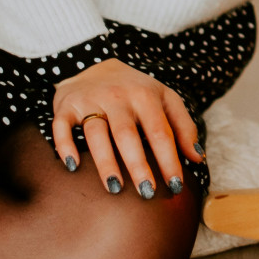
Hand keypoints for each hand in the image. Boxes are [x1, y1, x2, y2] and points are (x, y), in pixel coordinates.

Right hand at [50, 58, 202, 197]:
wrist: (96, 66)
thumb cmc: (136, 92)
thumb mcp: (165, 100)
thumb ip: (183, 127)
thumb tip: (198, 157)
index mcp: (146, 96)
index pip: (160, 132)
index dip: (169, 159)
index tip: (176, 186)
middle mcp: (118, 96)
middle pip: (128, 134)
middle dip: (138, 165)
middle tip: (147, 193)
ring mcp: (91, 100)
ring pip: (97, 132)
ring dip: (105, 161)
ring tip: (115, 188)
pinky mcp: (66, 106)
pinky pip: (61, 126)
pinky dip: (65, 145)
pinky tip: (72, 166)